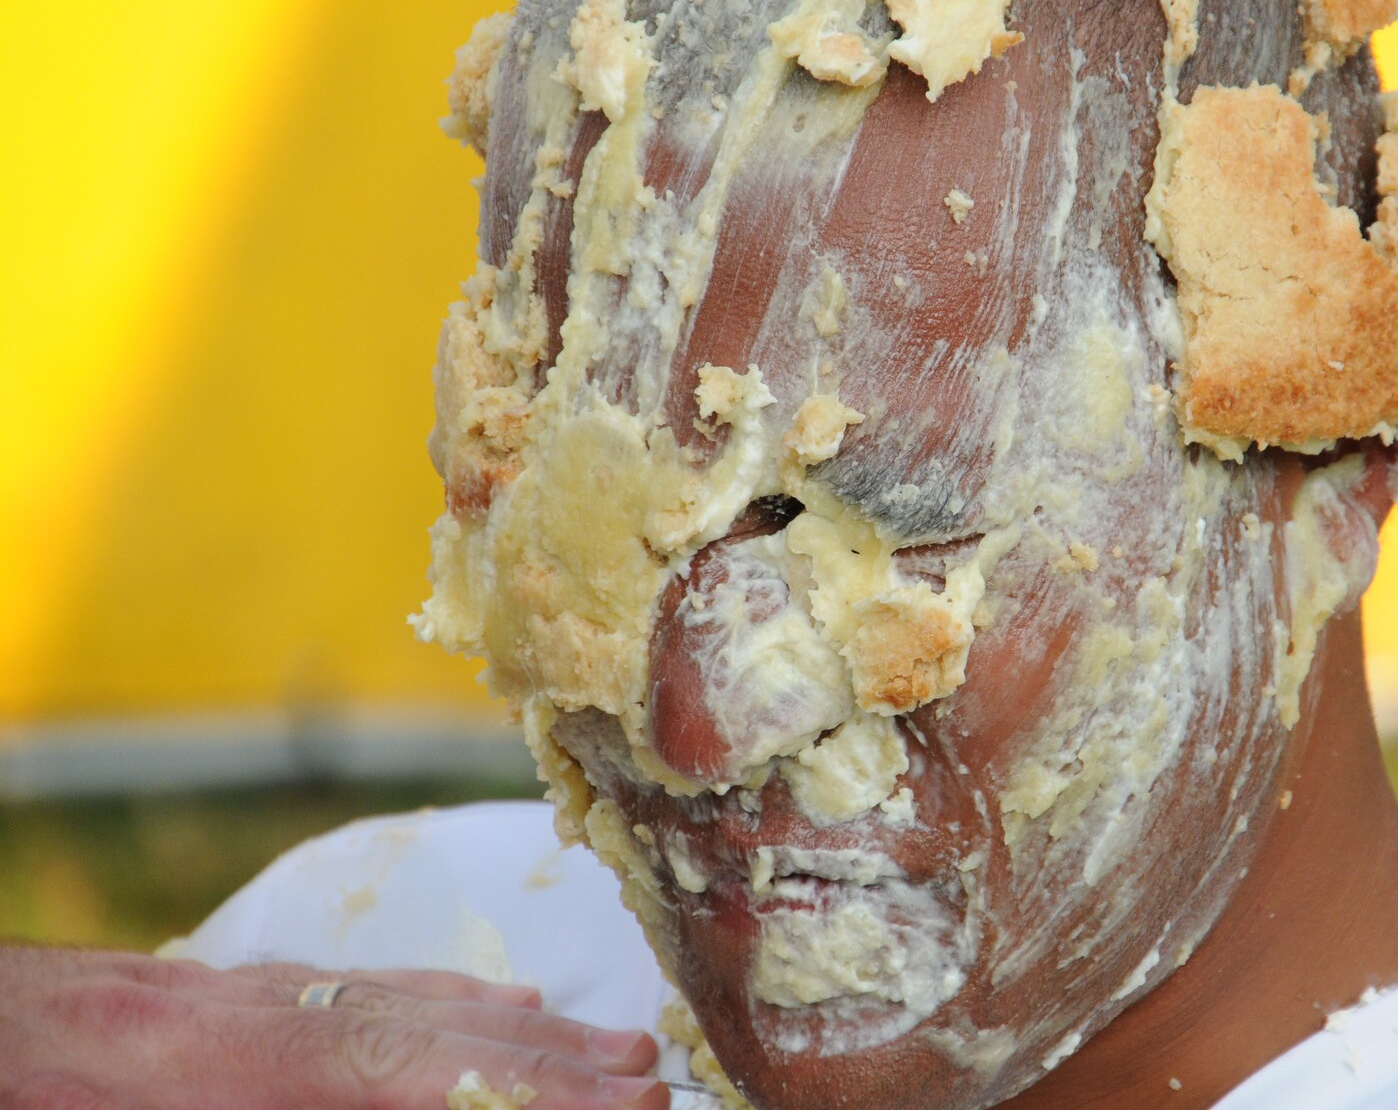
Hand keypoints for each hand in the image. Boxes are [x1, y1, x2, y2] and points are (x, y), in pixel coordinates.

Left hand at [0, 945, 670, 1108]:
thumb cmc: (61, 1102)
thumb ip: (335, 1105)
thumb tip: (448, 1088)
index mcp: (263, 1070)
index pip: (442, 1080)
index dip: (542, 1095)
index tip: (630, 1101)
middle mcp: (285, 1018)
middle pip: (448, 1036)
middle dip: (557, 1064)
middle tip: (651, 1079)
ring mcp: (268, 994)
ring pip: (421, 1002)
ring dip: (523, 1028)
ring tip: (606, 1044)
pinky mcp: (245, 987)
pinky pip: (378, 985)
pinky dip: (454, 997)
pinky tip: (495, 1004)